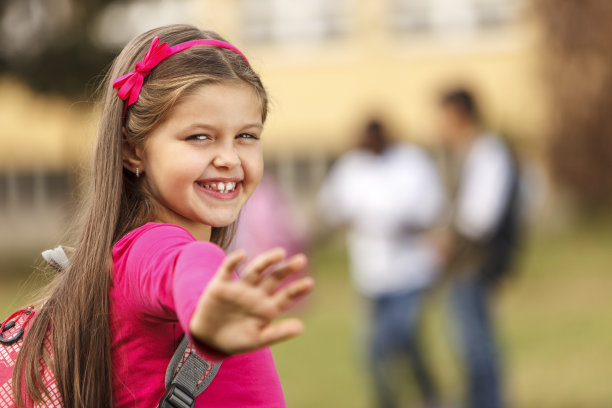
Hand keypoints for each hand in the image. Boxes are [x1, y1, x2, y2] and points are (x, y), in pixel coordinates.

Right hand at [189, 248, 313, 354]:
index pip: (286, 295)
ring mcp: (240, 288)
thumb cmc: (237, 340)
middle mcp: (256, 294)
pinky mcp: (221, 285)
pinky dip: (233, 261)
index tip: (309, 283)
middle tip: (301, 260)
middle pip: (274, 278)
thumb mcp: (258, 339)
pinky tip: (242, 255)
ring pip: (255, 270)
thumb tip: (301, 327)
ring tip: (280, 253)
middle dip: (286, 269)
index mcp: (268, 307)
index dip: (297, 289)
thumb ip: (278, 333)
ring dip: (266, 261)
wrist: (208, 340)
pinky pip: (227, 270)